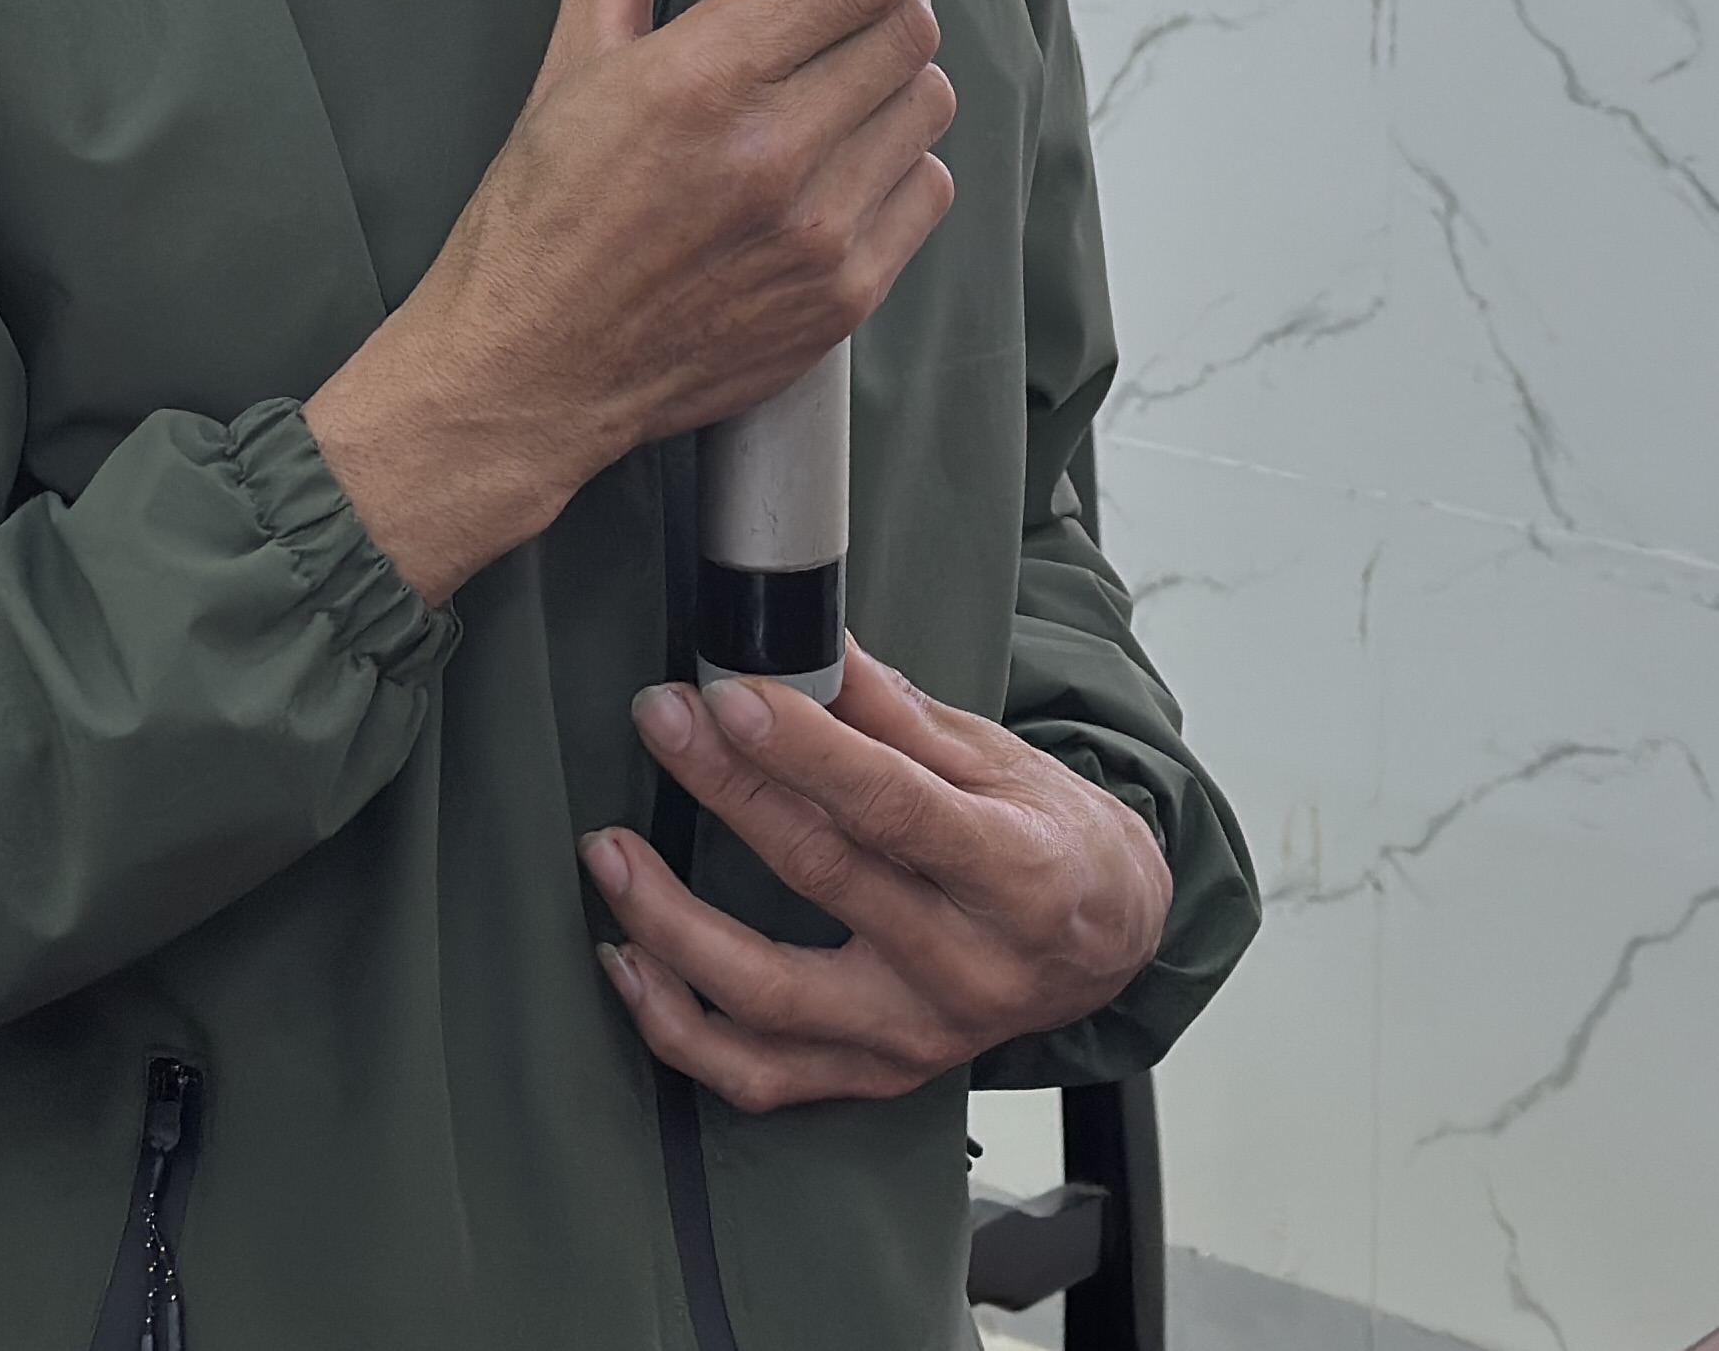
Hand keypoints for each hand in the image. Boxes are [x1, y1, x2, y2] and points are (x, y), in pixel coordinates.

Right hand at [304, 0, 976, 601]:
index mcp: (705, 81)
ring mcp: (820, 233)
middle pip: (909, 31)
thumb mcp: (570, 67)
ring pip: (927, 108)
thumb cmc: (540, 222)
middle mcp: (776, 154)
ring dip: (893, 81)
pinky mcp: (844, 297)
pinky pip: (927, 191)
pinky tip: (834, 168)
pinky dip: (898, 164)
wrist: (529, 374)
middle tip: (842, 3)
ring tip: (827, 91)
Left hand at [588, 640, 1173, 1109]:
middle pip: (824, 877)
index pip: (894, 809)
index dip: (804, 750)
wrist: (1110, 943)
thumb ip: (895, 713)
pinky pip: (760, 1075)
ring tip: (608, 853)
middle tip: (662, 719)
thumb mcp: (1001, 761)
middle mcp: (967, 968)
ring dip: (672, 925)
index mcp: (1016, 876)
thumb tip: (805, 642)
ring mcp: (918, 1035)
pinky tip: (629, 965)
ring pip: (771, 998)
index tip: (729, 695)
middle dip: (727, 789)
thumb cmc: (1055, 841)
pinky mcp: (877, 1076)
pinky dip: (680, 1027)